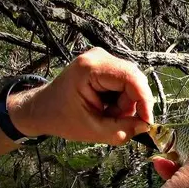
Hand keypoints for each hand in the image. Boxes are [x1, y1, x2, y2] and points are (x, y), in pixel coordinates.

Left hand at [10, 47, 153, 144]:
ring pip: (132, 84)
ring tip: (106, 115)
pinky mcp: (105, 65)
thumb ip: (121, 130)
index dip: (144, 101)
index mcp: (90, 68)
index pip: (131, 78)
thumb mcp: (92, 130)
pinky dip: (121, 100)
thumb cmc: (61, 118)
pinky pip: (126, 83)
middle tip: (117, 121)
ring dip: (126, 104)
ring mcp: (102, 58)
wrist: (42, 108)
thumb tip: (146, 126)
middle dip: (132, 105)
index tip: (147, 123)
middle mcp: (99, 57)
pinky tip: (106, 107)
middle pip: (134, 80)